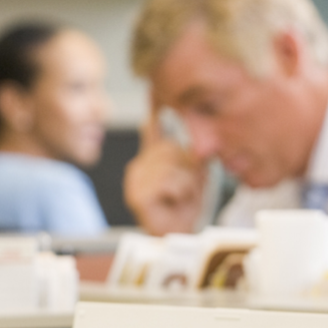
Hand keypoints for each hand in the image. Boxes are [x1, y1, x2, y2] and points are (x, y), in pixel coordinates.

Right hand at [123, 115, 206, 234]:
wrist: (179, 235)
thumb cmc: (185, 206)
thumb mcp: (192, 173)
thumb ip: (187, 153)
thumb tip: (188, 133)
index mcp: (148, 159)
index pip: (151, 130)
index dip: (153, 111)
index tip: (151, 92)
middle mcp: (137, 167)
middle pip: (170, 149)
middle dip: (188, 167)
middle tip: (188, 187)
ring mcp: (135, 181)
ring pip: (171, 166)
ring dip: (186, 182)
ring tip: (182, 196)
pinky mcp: (138, 195)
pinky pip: (168, 181)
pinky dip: (179, 192)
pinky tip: (174, 201)